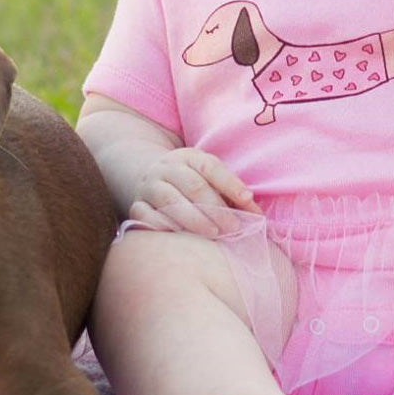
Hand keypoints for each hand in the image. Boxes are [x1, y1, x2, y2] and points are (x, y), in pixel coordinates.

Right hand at [127, 147, 262, 236]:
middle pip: (192, 185)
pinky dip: (163, 226)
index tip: (247, 200)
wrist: (148, 179)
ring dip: (194, 219)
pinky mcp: (136, 205)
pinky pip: (146, 216)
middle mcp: (166, 168)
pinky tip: (180, 238)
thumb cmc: (189, 183)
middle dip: (216, 207)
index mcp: (187, 157)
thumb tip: (257, 215)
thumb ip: (230, 192)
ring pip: (170, 200)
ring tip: (213, 233)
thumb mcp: (207, 177)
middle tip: (233, 227)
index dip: (230, 183)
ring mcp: (149, 186)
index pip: (210, 166)